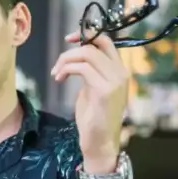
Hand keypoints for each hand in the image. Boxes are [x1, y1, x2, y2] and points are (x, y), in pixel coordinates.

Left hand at [51, 32, 128, 171]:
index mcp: (119, 71)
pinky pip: (82, 68)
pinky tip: (59, 79)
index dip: (87, 35)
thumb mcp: (92, 89)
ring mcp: (115, 81)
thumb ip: (90, 72)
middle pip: (96, 43)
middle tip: (58, 64)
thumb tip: (77, 59)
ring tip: (56, 74)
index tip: (69, 40)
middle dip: (71, 49)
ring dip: (65, 60)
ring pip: (86, 53)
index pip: (106, 41)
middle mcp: (121, 72)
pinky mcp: (104, 90)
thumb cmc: (94, 118)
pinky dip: (66, 69)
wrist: (100, 143)